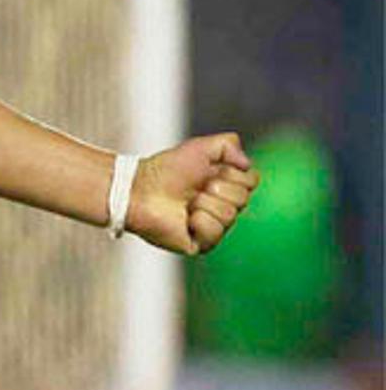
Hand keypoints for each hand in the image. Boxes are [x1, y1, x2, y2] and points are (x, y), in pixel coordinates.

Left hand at [126, 133, 259, 256]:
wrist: (140, 189)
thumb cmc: (166, 170)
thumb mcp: (200, 147)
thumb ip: (228, 145)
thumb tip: (246, 164)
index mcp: (225, 185)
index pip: (251, 180)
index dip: (230, 173)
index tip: (208, 170)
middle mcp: (222, 206)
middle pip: (243, 198)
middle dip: (216, 188)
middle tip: (193, 188)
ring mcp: (213, 226)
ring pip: (230, 215)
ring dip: (204, 203)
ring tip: (186, 203)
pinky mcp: (201, 243)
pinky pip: (215, 232)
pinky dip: (200, 222)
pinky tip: (185, 219)